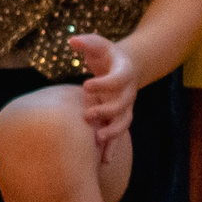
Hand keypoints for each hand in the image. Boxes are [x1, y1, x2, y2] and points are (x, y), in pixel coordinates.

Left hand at [72, 33, 137, 153]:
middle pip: (122, 105)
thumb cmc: (107, 55)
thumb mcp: (98, 44)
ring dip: (112, 132)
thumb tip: (72, 40)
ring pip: (123, 123)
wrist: (125, 66)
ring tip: (98, 139)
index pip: (118, 80)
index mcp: (125, 73)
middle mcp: (129, 92)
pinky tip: (103, 161)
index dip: (104, 84)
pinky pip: (118, 135)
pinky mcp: (118, 117)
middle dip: (106, 111)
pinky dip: (112, 148)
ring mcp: (125, 107)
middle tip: (87, 114)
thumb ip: (86, 42)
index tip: (85, 86)